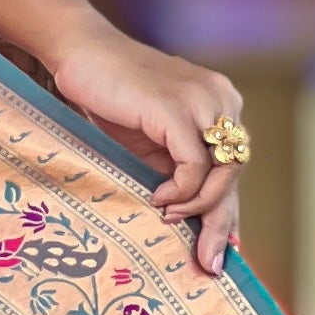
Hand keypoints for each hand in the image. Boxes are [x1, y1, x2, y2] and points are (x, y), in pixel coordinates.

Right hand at [33, 13, 245, 275]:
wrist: (79, 53)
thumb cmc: (110, 96)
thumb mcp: (152, 140)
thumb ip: (176, 169)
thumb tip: (188, 218)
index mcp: (221, 103)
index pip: (233, 165)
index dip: (228, 210)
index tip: (220, 250)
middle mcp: (222, 99)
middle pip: (235, 172)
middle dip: (220, 221)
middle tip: (206, 261)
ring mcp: (202, 100)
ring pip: (222, 171)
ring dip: (198, 206)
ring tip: (168, 220)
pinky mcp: (176, 108)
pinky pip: (194, 164)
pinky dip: (181, 189)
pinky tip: (159, 198)